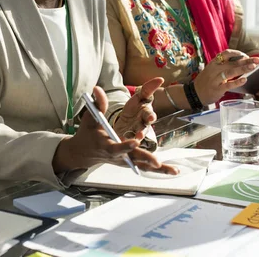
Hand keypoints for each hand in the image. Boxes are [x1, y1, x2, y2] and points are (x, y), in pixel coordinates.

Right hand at [53, 85, 177, 174]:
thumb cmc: (88, 134)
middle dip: (145, 158)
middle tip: (157, 162)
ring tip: (174, 170)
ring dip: (158, 169)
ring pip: (143, 166)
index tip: (135, 141)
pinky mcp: (130, 163)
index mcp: (106, 144)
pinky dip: (159, 170)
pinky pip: (146, 167)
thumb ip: (97, 104)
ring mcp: (125, 161)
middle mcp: (117, 155)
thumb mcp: (90, 118)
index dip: (125, 145)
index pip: (116, 147)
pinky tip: (174, 171)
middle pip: (133, 158)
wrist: (84, 153)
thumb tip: (97, 88)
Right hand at [194, 49, 258, 104]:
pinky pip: (228, 84)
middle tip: (257, 60)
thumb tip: (242, 62)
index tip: (246, 56)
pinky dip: (237, 82)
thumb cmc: (206, 81)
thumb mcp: (212, 70)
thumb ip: (224, 66)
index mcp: (214, 63)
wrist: (194, 93)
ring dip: (243, 68)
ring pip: (230, 72)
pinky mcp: (216, 89)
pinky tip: (244, 80)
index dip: (238, 53)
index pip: (226, 54)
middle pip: (232, 62)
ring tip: (253, 67)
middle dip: (246, 60)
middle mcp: (214, 69)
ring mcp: (215, 79)